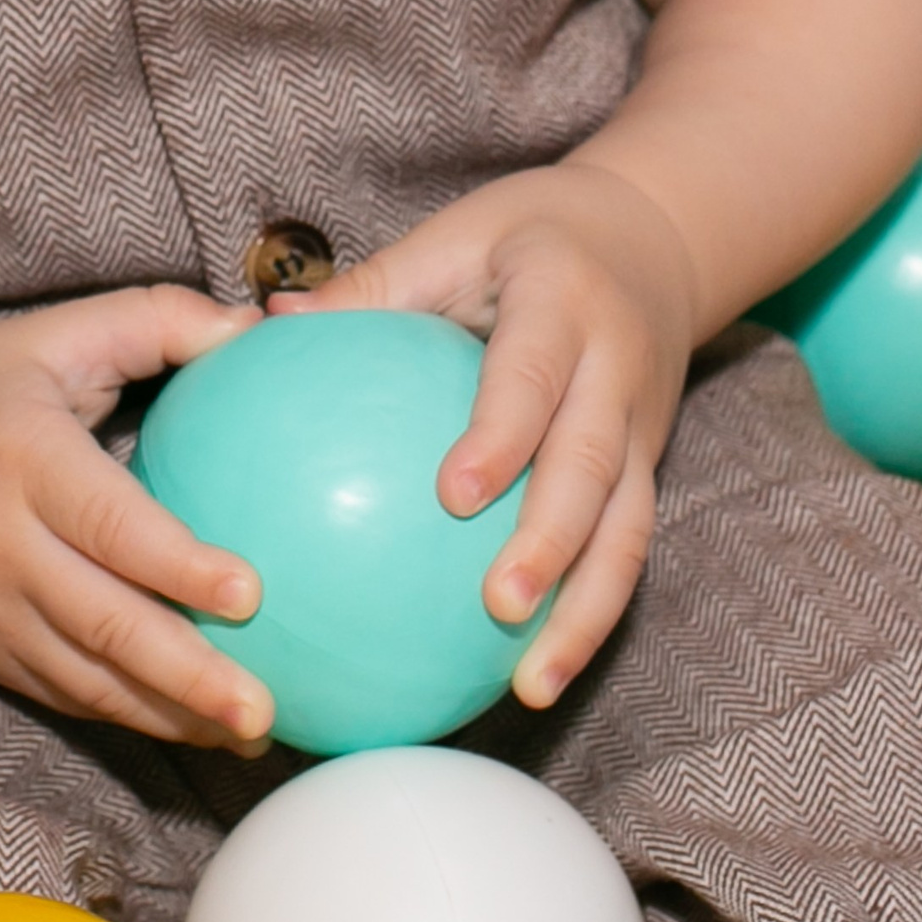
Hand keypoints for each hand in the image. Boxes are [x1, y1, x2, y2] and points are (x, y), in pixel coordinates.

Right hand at [0, 288, 275, 748]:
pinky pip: (64, 694)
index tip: (253, 594)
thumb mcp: (59, 332)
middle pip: (102, 622)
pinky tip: (196, 724)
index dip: (179, 564)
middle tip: (263, 709)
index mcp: (23, 456)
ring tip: (251, 732)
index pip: (109, 522)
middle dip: (187, 674)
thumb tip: (257, 328)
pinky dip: (131, 715)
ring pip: (87, 677)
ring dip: (171, 714)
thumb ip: (159, 319)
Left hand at [273, 164, 698, 705]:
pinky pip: (628, 548)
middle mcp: (617, 367)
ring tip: (532, 686)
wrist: (655, 235)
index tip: (454, 496)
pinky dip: (591, 616)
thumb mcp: (453, 236)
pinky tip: (536, 676)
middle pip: (593, 466)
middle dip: (553, 543)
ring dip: (585, 613)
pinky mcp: (652, 466)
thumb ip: (372, 287)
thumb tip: (267, 326)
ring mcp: (645, 425)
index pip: (533, 373)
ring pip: (628, 529)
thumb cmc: (527, 237)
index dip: (503, 433)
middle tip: (498, 608)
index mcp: (562, 300)